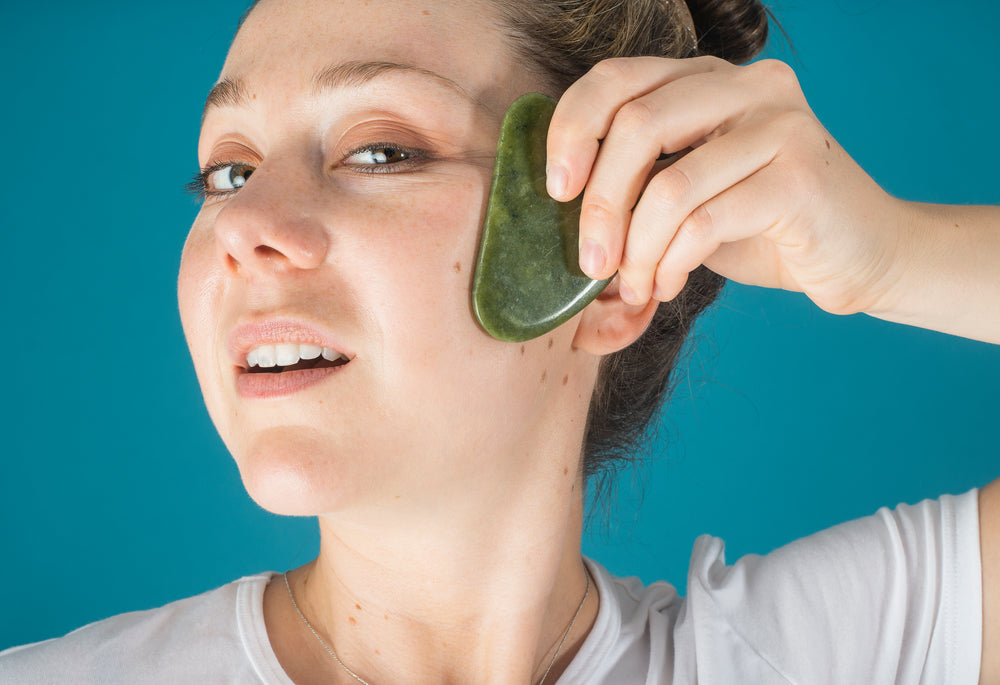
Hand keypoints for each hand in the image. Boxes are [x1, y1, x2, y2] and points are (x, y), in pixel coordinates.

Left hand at [546, 56, 902, 315]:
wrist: (860, 256)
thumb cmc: (761, 227)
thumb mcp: (688, 193)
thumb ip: (638, 182)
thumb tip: (560, 211)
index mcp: (709, 79)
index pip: (617, 78)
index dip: (571, 129)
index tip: (555, 190)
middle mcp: (748, 86)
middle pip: (637, 125)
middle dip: (600, 205)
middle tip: (589, 263)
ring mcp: (781, 125)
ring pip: (670, 185)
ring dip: (636, 250)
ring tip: (633, 285)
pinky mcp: (801, 178)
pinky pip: (705, 223)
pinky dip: (672, 264)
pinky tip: (669, 285)